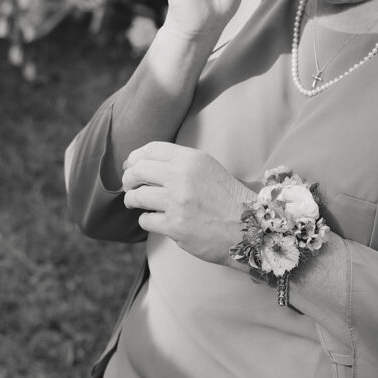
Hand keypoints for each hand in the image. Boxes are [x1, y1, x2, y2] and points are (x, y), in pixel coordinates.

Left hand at [121, 140, 254, 260]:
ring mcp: (177, 202)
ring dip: (132, 200)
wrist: (249, 227)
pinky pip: (145, 219)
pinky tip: (155, 220)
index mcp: (191, 159)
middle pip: (137, 171)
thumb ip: (181, 163)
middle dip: (128, 179)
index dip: (135, 158)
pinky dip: (146, 220)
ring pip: (136, 196)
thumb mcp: (208, 168)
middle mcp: (182, 177)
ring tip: (136, 203)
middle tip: (130, 186)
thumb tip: (143, 163)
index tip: (130, 166)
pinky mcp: (174, 226)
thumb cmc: (227, 198)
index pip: (151, 150)